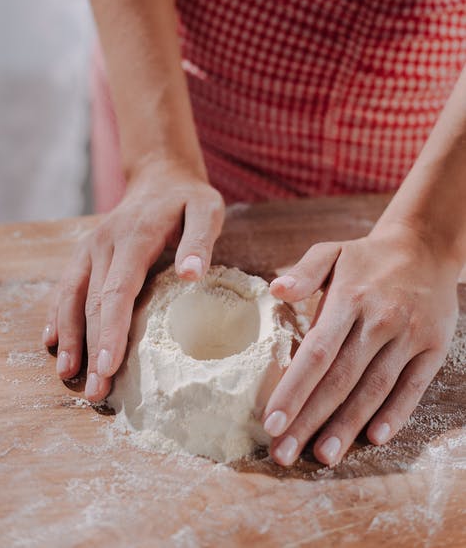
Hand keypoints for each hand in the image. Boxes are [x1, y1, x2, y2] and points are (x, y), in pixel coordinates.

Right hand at [42, 159, 223, 401]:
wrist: (160, 175)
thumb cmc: (188, 198)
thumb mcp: (206, 209)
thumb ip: (200, 240)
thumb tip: (190, 275)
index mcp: (134, 237)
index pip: (117, 291)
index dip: (111, 330)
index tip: (107, 365)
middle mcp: (104, 243)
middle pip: (92, 303)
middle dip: (91, 348)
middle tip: (95, 392)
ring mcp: (90, 248)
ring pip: (71, 296)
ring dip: (68, 337)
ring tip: (68, 374)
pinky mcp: (86, 253)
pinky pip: (66, 286)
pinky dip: (58, 315)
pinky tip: (54, 342)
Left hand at [262, 223, 459, 466]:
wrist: (426, 247)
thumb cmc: (367, 257)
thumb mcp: (332, 251)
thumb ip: (304, 271)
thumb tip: (276, 289)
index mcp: (349, 298)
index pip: (317, 352)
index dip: (293, 389)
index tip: (271, 421)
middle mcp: (379, 320)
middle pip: (340, 379)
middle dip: (310, 419)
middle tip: (283, 453)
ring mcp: (408, 336)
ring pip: (374, 389)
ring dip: (348, 425)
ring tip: (322, 455)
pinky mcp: (432, 349)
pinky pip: (412, 387)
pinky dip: (395, 414)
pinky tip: (373, 438)